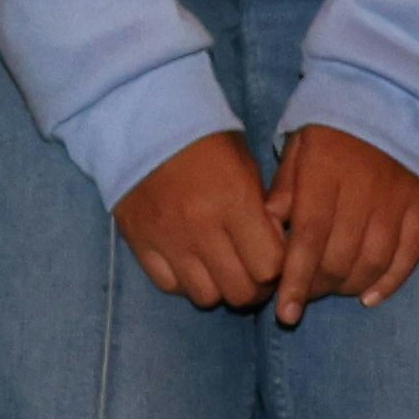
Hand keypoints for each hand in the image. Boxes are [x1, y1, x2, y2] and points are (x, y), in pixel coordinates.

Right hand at [116, 133, 286, 313]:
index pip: (270, 267)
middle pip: (240, 292)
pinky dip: (185, 282)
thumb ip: (263, 210)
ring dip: (219, 287)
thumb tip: (274, 251)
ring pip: (206, 297)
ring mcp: (168, 240)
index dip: (277, 267)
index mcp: (235, 202)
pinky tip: (191, 262)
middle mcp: (202, 227)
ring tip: (220, 268)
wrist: (143, 120)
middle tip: (251, 271)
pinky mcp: (140, 243)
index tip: (273, 256)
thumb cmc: (205, 138)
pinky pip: (171, 286)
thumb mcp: (246, 164)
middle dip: (253, 286)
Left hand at [260, 127, 418, 321]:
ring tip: (333, 291)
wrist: (390, 93)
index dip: (296, 280)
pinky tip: (370, 297)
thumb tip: (270, 235)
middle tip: (305, 296)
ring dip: (350, 287)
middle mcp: (363, 189)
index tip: (285, 313)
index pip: (309, 238)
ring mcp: (397, 198)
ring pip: (374, 261)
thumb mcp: (297, 148)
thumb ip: (284, 191)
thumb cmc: (332, 126)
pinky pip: (410, 253)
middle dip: (319, 287)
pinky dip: (391, 281)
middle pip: (341, 257)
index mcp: (326, 173)